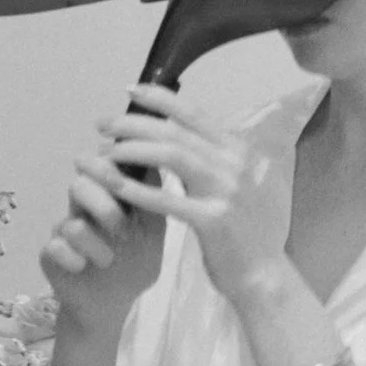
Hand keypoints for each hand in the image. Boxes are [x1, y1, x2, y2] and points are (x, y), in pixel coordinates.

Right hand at [40, 133, 164, 329]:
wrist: (113, 303)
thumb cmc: (136, 261)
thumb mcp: (154, 232)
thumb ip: (154, 202)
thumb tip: (157, 165)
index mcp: (109, 197)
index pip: (103, 166)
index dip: (113, 168)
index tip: (130, 182)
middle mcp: (83, 208)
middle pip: (79, 184)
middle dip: (102, 203)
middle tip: (122, 228)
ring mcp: (64, 230)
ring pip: (70, 220)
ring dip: (93, 242)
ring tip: (108, 260)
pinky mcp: (50, 253)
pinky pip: (55, 247)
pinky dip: (72, 259)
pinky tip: (82, 267)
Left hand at [99, 87, 289, 302]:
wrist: (263, 273)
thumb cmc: (243, 229)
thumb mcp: (233, 183)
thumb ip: (209, 159)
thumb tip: (171, 135)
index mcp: (239, 149)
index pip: (194, 113)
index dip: (159, 98)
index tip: (129, 91)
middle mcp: (235, 163)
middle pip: (177, 131)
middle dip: (134, 123)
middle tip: (102, 125)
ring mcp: (227, 191)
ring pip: (172, 156)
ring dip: (133, 150)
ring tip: (105, 153)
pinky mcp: (214, 220)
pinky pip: (168, 201)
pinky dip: (139, 191)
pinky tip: (116, 189)